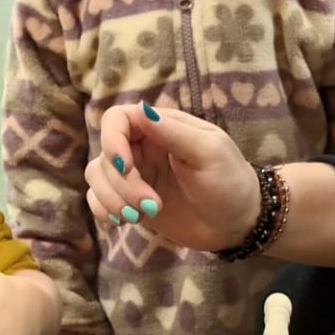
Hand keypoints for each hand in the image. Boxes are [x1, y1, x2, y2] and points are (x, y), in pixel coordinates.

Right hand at [86, 102, 260, 251]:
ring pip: (97, 177)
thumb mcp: (208, 152)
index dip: (112, 141)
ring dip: (113, 199)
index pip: (117, 119)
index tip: (127, 167)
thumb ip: (173, 132)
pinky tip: (125, 222)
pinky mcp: (129, 201)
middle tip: (152, 206)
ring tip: (142, 216)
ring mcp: (135, 175)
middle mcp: (142, 148)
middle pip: (105, 155)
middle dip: (122, 184)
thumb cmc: (229, 182)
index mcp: (160, 127)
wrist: (237, 224)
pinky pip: (98, 200)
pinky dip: (104, 211)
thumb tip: (140, 110)